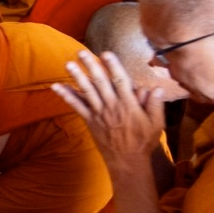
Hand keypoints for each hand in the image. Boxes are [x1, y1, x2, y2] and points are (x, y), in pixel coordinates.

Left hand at [56, 50, 166, 168]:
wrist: (127, 160)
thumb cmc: (143, 141)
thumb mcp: (156, 123)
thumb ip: (156, 105)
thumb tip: (157, 88)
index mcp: (129, 104)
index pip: (121, 81)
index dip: (113, 66)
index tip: (106, 53)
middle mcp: (112, 106)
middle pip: (100, 82)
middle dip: (91, 66)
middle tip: (81, 52)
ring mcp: (99, 113)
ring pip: (86, 92)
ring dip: (76, 77)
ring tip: (68, 64)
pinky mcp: (90, 120)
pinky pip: (76, 106)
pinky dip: (66, 96)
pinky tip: (56, 86)